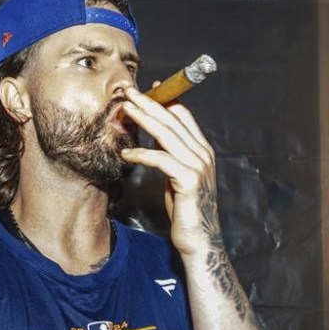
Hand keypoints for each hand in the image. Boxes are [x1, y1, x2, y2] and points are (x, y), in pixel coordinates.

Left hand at [119, 86, 221, 257]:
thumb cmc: (185, 210)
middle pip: (173, 120)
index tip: (147, 90)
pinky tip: (127, 153)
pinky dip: (141, 154)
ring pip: (166, 135)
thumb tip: (155, 138)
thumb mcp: (177, 177)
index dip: (164, 101)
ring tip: (124, 111)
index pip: (183, 116)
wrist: (199, 239)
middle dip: (148, 103)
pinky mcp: (188, 180)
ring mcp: (198, 166)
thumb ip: (171, 156)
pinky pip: (160, 159)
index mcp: (202, 150)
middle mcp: (203, 154)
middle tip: (128, 92)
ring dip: (143, 120)